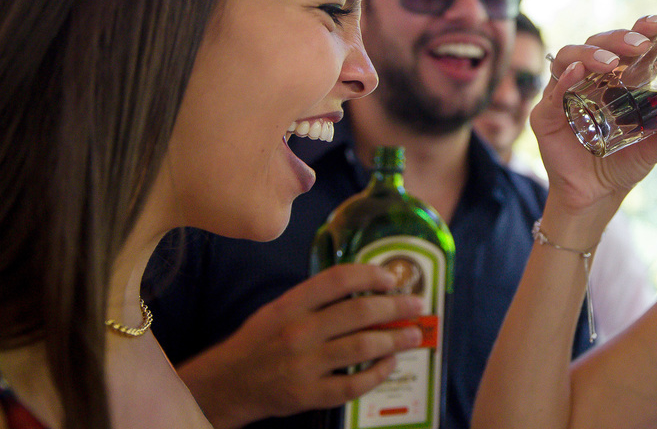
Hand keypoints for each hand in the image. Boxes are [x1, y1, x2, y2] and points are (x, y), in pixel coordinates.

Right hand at [177, 264, 426, 428]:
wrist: (227, 384)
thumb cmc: (259, 342)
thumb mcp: (279, 309)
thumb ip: (315, 299)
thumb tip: (365, 289)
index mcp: (291, 305)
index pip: (337, 279)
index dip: (370, 274)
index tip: (391, 278)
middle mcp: (299, 332)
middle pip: (359, 312)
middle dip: (395, 307)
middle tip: (417, 306)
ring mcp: (304, 365)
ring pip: (362, 346)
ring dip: (394, 339)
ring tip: (413, 334)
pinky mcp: (308, 395)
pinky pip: (353, 384)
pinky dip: (378, 373)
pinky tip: (389, 363)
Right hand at [531, 14, 656, 213]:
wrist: (596, 197)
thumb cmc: (623, 164)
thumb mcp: (653, 149)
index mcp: (615, 78)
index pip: (626, 44)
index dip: (640, 28)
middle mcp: (588, 79)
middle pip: (597, 43)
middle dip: (618, 38)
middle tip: (639, 44)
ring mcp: (565, 93)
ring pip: (570, 56)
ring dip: (590, 53)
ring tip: (609, 61)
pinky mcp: (546, 115)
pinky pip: (553, 92)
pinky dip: (565, 79)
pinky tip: (577, 73)